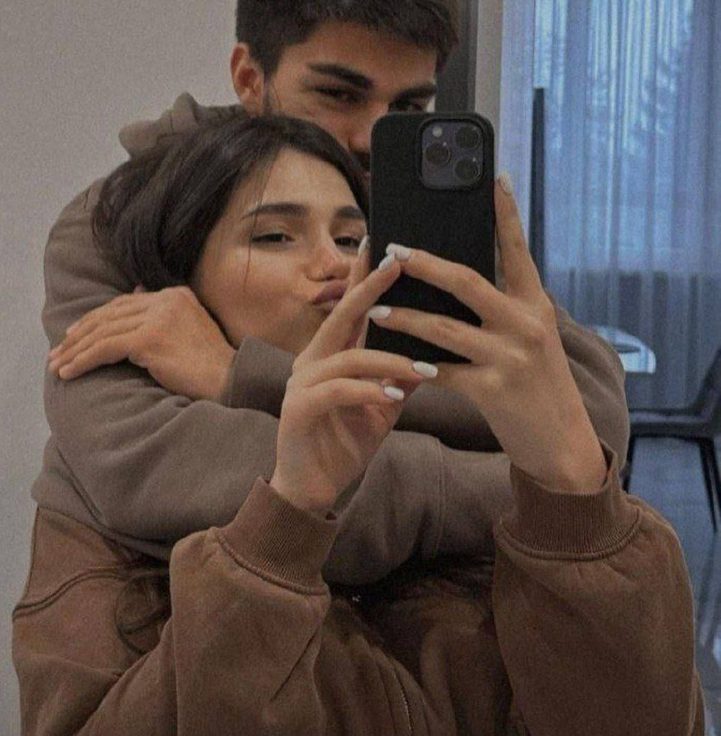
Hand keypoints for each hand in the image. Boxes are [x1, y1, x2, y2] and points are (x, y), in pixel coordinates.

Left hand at [47, 286, 235, 401]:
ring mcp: (158, 317)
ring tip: (57, 366)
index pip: (125, 302)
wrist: (229, 381)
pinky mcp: (149, 339)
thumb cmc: (209, 365)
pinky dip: (83, 360)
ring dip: (75, 350)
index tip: (73, 336)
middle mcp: (165, 299)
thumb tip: (136, 291)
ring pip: (103, 331)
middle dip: (79, 335)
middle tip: (57, 352)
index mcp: (175, 294)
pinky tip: (70, 372)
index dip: (96, 319)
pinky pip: (105, 348)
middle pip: (110, 314)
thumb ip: (162, 314)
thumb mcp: (187, 329)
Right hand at [272, 253, 437, 514]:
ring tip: (424, 370)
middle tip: (396, 264)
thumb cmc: (346, 442)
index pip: (351, 308)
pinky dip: (368, 391)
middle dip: (370, 288)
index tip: (384, 246)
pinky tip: (395, 397)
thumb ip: (402, 377)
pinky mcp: (298, 409)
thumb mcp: (383, 406)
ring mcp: (301, 383)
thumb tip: (437, 350)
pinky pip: (337, 390)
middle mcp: (312, 360)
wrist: (313, 490)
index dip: (365, 277)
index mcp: (331, 354)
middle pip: (342, 316)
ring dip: (389, 360)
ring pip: (348, 356)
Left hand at [367, 176, 606, 492]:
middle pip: (466, 281)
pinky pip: (441, 371)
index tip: (493, 178)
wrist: (564, 445)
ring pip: (443, 328)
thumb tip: (458, 279)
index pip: (518, 250)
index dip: (505, 213)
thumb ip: (505, 308)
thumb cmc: (540, 386)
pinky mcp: (493, 390)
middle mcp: (526, 324)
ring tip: (376, 309)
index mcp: (536, 305)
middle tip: (393, 250)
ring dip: (404, 318)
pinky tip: (391, 360)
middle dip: (424, 264)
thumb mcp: (533, 339)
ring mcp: (510, 356)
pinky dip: (414, 366)